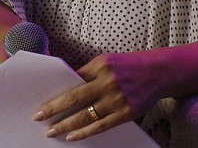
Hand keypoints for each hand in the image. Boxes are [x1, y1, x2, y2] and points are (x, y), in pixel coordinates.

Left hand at [32, 51, 163, 140]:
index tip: (41, 102)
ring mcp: (116, 99)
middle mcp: (107, 82)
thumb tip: (67, 87)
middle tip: (38, 118)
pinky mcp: (125, 113)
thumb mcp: (107, 62)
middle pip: (73, 98)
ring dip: (65, 125)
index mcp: (100, 66)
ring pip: (85, 116)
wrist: (160, 72)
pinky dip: (84, 132)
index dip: (55, 93)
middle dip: (53, 109)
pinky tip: (72, 136)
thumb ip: (89, 74)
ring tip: (51, 132)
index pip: (71, 81)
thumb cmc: (129, 66)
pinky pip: (100, 126)